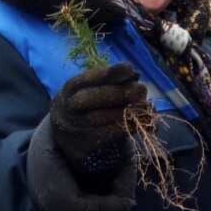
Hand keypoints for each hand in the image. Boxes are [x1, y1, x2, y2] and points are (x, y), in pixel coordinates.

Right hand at [49, 62, 144, 182]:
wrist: (64, 128)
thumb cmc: (87, 100)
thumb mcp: (91, 86)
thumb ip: (110, 79)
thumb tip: (133, 74)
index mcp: (72, 86)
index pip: (90, 77)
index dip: (111, 73)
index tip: (130, 69)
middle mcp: (71, 104)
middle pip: (95, 97)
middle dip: (121, 93)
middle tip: (142, 90)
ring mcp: (76, 124)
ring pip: (102, 117)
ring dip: (127, 112)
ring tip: (145, 107)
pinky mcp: (85, 141)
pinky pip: (107, 134)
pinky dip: (125, 127)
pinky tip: (139, 122)